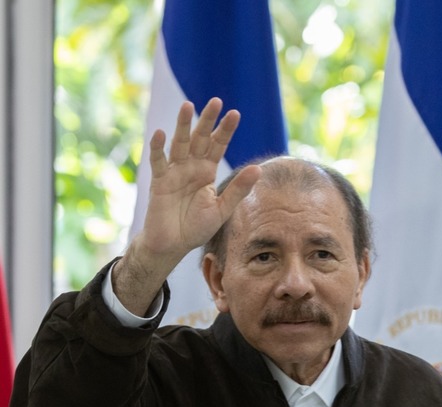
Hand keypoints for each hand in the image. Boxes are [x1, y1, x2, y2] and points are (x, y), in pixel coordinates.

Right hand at [113, 98, 260, 315]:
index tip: (235, 113)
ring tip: (188, 106)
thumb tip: (258, 169)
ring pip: (180, 144)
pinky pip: (159, 162)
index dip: (225, 130)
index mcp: (207, 172)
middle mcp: (191, 167)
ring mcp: (175, 172)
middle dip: (207, 120)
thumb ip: (238, 189)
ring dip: (183, 125)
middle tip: (216, 101)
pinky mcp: (159, 181)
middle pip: (200, 139)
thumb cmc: (197, 228)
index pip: (218, 146)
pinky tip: (160, 133)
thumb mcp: (223, 209)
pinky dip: (158, 148)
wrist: (173, 245)